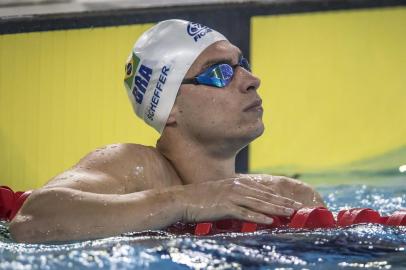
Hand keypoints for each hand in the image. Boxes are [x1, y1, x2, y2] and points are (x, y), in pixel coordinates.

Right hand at [177, 176, 303, 223]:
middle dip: (283, 202)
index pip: (263, 190)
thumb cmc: (199, 197)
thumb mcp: (220, 192)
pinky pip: (245, 214)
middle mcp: (237, 187)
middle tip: (298, 207)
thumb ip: (234, 195)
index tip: (291, 201)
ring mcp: (231, 197)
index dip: (278, 196)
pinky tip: (269, 221)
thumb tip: (246, 202)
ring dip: (276, 209)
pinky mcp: (225, 207)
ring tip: (290, 213)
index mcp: (237, 183)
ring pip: (259, 204)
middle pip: (265, 196)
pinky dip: (258, 218)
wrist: (181, 200)